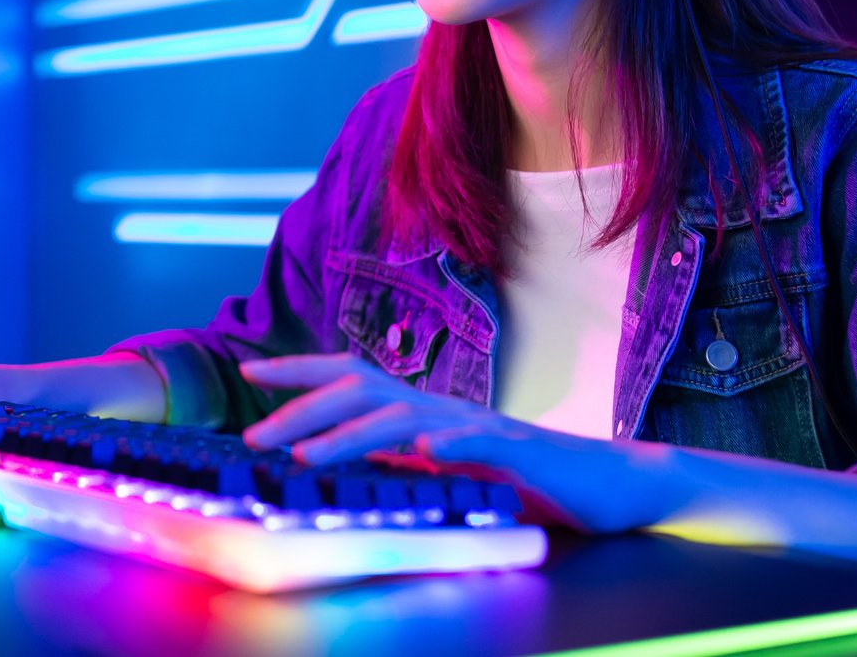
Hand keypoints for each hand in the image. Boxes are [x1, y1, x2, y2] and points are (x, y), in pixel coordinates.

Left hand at [238, 353, 681, 532]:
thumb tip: (339, 457)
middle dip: (303, 411)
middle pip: (363, 392)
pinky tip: (426, 451)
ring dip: (352, 434)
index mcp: (425, 411)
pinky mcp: (519, 454)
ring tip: (309, 455)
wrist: (607, 485)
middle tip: (254, 438)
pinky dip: (451, 444)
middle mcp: (443, 409)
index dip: (300, 371)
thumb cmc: (523, 480)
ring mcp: (480, 427)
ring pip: (405, 418)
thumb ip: (398, 459)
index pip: (352, 377)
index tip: (249, 372)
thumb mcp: (445, 471)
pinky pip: (481, 443)